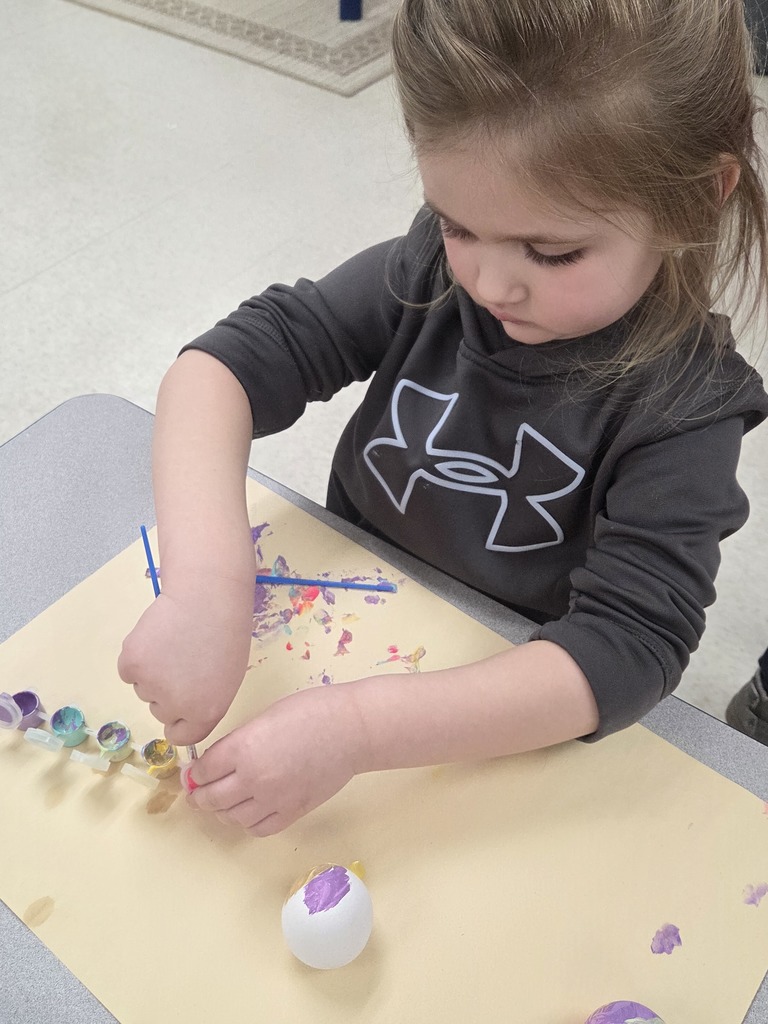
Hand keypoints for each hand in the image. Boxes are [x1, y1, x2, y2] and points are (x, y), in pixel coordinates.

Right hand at [118, 577, 252, 743]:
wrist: (206, 595)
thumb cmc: (225, 631)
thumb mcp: (228, 676)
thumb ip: (205, 701)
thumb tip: (184, 713)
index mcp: (206, 712)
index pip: (183, 737)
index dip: (179, 723)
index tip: (177, 712)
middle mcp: (177, 706)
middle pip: (160, 712)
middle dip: (167, 694)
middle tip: (182, 662)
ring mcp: (151, 685)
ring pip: (144, 689)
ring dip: (153, 673)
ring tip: (174, 643)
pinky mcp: (131, 663)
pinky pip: (128, 671)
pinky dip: (137, 658)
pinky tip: (156, 637)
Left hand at [185, 684, 366, 835]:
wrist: (353, 729)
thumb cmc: (314, 711)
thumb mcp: (266, 716)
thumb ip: (240, 740)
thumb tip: (220, 759)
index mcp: (243, 748)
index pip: (203, 771)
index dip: (195, 773)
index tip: (194, 772)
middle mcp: (253, 778)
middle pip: (211, 799)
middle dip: (200, 796)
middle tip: (198, 792)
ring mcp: (274, 799)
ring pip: (232, 818)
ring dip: (223, 810)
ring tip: (224, 801)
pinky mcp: (293, 812)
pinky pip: (259, 828)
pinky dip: (248, 823)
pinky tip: (249, 810)